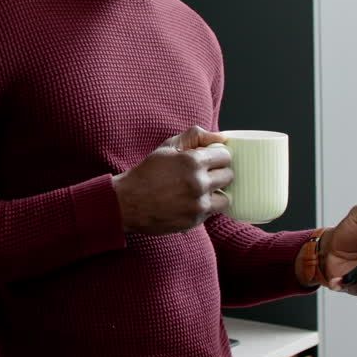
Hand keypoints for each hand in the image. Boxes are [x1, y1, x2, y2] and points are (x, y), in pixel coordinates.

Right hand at [112, 126, 232, 234]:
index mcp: (192, 161)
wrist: (128, 202)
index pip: (225, 156)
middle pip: (229, 176)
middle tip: (204, 176)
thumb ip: (195, 136)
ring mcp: (198, 204)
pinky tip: (189, 203)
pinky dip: (204, 207)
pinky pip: (212, 212)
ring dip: (216, 194)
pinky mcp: (195, 221)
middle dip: (219, 174)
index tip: (210, 161)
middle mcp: (198, 183)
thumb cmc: (148, 173)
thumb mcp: (167, 147)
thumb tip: (221, 137)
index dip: (217, 157)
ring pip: (226, 198)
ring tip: (200, 192)